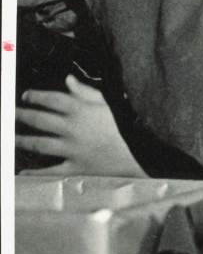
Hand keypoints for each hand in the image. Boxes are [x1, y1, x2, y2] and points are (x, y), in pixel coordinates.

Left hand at [16, 74, 145, 177]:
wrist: (139, 151)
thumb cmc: (125, 123)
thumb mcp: (108, 101)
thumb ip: (85, 91)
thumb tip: (68, 79)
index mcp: (80, 109)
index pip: (51, 99)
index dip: (35, 96)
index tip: (25, 96)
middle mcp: (71, 128)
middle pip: (40, 120)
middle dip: (22, 115)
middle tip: (11, 113)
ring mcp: (71, 149)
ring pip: (40, 144)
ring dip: (23, 141)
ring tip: (12, 138)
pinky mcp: (75, 167)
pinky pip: (51, 171)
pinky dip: (36, 174)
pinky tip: (23, 173)